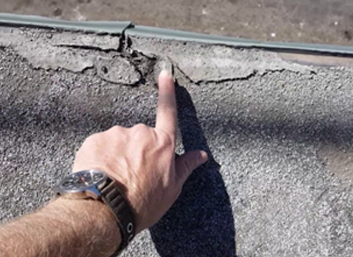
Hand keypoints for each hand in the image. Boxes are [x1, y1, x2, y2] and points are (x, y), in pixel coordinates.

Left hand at [72, 70, 207, 233]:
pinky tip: (101, 174)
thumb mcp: (172, 188)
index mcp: (162, 143)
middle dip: (136, 150)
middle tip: (132, 174)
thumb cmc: (142, 202)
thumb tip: (202, 155)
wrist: (105, 210)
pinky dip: (101, 157)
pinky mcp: (95, 140)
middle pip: (140, 136)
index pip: (168, 112)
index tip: (165, 75)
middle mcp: (140, 133)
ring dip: (117, 154)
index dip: (167, 92)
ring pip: (118, 140)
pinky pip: (100, 146)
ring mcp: (116, 134)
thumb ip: (186, 166)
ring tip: (115, 178)